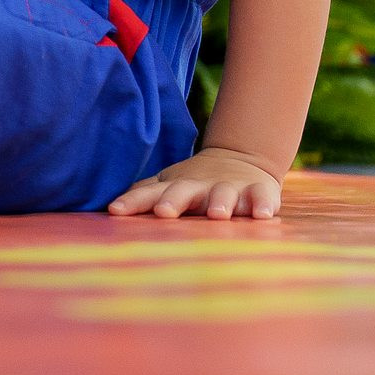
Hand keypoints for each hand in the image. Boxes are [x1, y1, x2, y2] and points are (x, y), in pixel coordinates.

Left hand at [107, 147, 282, 219]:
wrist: (241, 159)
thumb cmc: (194, 182)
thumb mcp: (168, 185)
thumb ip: (143, 195)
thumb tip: (111, 207)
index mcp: (174, 187)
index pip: (149, 193)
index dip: (132, 202)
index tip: (115, 211)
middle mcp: (199, 187)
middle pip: (183, 191)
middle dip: (173, 201)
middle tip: (164, 213)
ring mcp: (229, 188)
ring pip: (223, 194)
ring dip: (220, 202)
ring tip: (217, 214)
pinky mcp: (258, 191)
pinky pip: (262, 197)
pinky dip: (263, 204)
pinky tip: (262, 215)